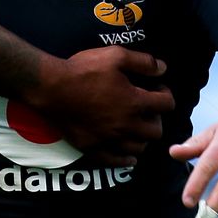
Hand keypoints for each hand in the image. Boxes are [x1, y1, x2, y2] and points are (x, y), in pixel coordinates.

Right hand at [30, 47, 172, 166]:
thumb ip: (143, 62)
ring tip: (135, 126)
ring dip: (142, 137)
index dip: (165, 93)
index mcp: (135, 102)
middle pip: (156, 130)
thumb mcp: (115, 56)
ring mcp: (110, 139)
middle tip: (146, 108)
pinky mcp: (93, 148)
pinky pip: (116, 161)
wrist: (51, 87)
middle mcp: (127, 125)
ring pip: (139, 147)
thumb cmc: (83, 70)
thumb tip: (163, 68)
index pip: (167, 104)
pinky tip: (128, 154)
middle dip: (156, 118)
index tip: (157, 88)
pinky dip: (126, 158)